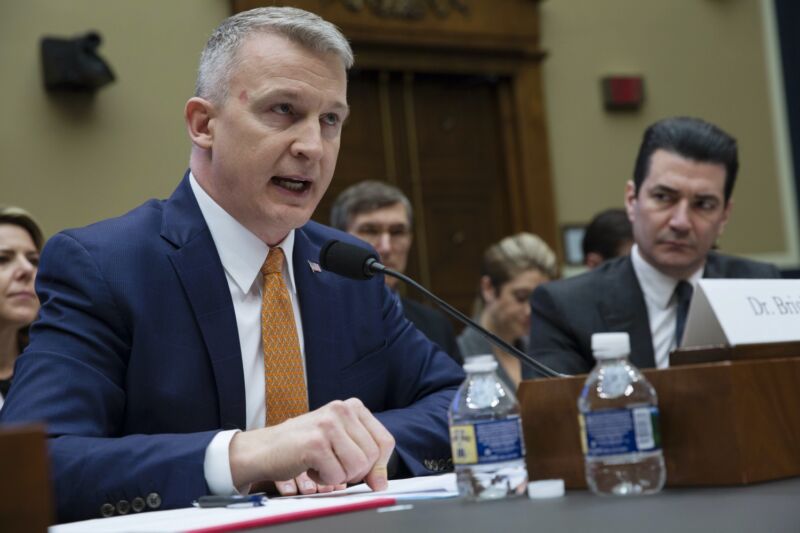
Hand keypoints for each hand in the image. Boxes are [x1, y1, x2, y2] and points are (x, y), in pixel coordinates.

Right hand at [229, 398, 394, 490]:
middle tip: (335, 466)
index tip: (369, 476)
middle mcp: (342, 410)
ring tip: (323, 465)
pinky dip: (325, 479)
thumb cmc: (303, 446)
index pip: (385, 441)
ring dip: (340, 476)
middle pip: (373, 456)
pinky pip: (337, 475)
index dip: (380, 465)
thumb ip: (365, 455)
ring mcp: (328, 425)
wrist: (264, 448)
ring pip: (358, 467)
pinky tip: (311, 467)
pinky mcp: (315, 443)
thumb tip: (381, 482)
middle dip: (356, 472)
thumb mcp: (340, 441)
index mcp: (352, 406)